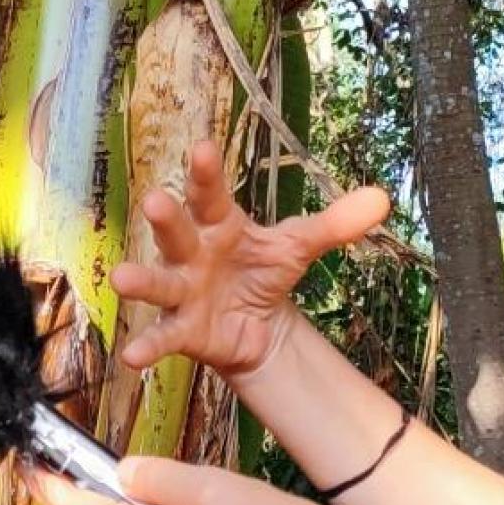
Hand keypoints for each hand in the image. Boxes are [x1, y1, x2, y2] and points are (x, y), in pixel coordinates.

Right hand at [111, 143, 391, 386]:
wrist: (257, 323)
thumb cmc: (264, 271)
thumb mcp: (299, 246)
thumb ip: (335, 224)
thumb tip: (382, 199)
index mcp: (220, 225)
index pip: (211, 194)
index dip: (206, 172)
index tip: (202, 148)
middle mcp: (193, 253)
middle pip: (177, 231)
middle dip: (165, 218)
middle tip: (154, 200)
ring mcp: (182, 291)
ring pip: (158, 283)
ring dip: (140, 282)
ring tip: (121, 279)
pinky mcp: (181, 330)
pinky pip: (162, 337)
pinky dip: (147, 346)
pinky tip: (132, 357)